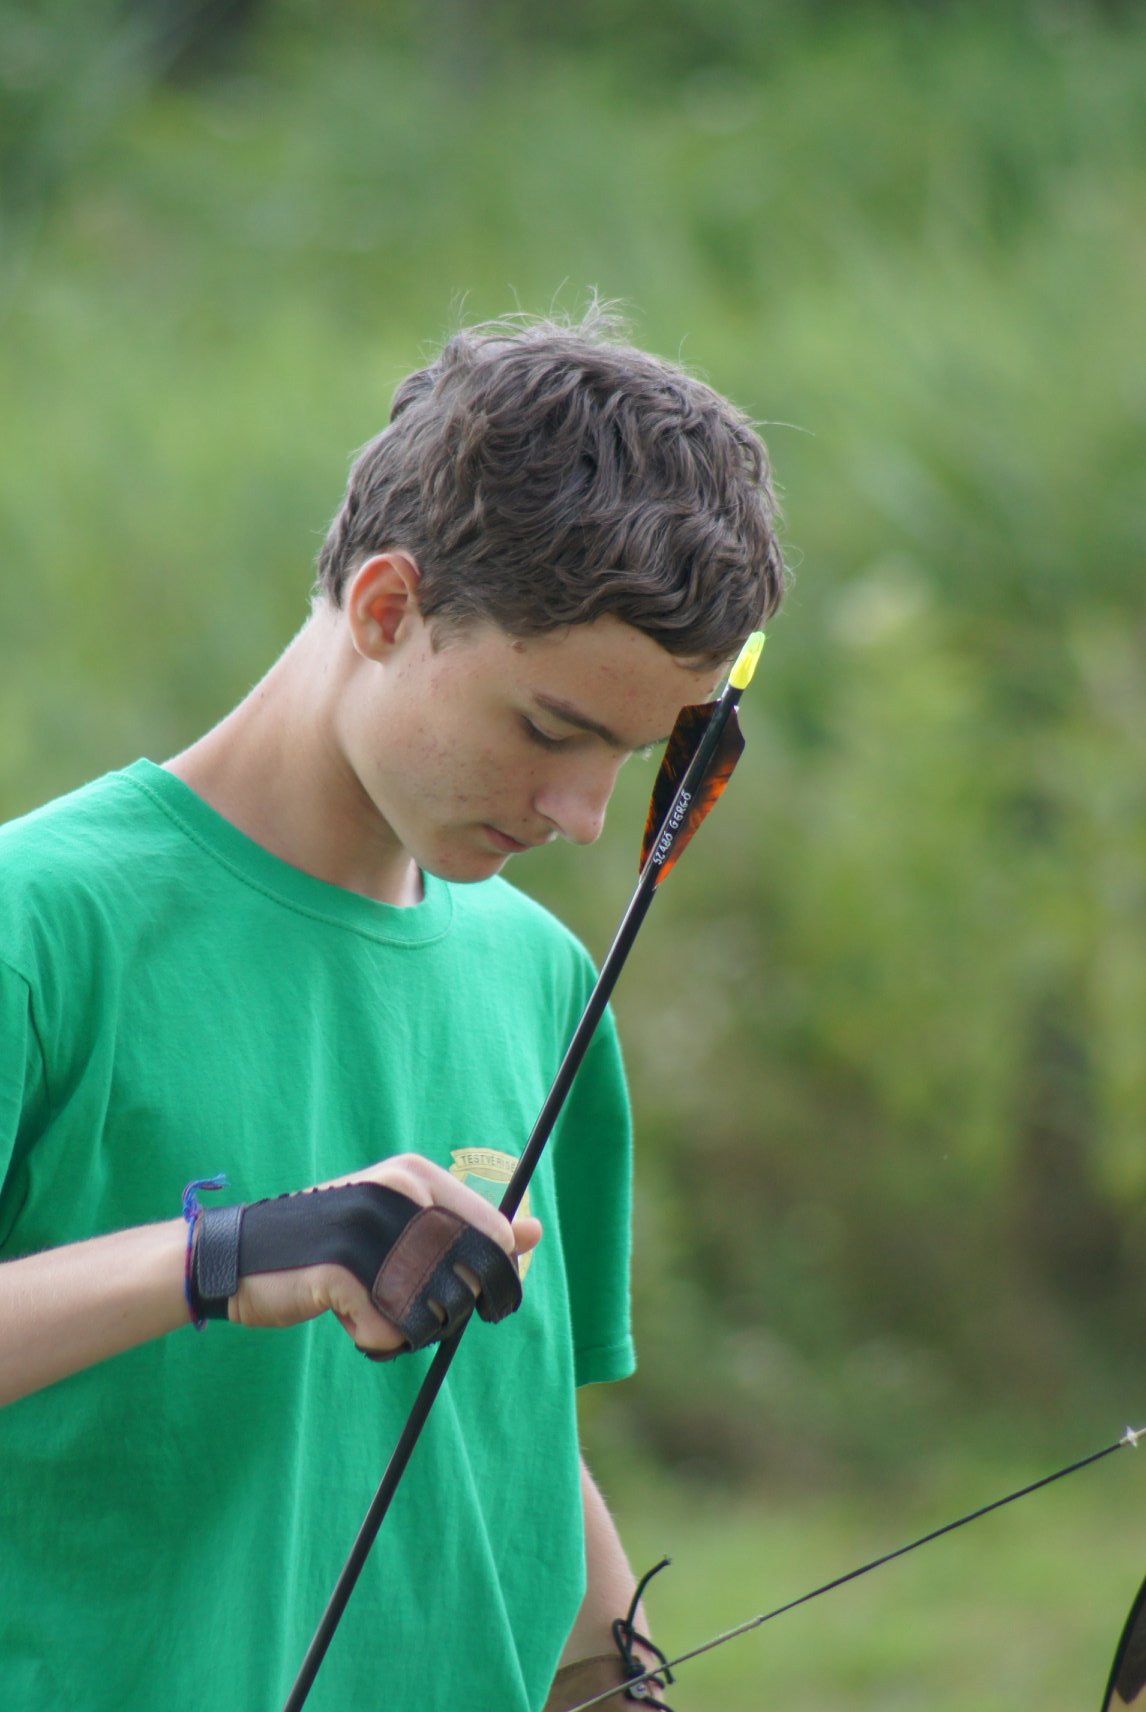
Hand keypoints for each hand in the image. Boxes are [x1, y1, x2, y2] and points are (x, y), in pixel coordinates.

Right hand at [228, 1154, 540, 1353]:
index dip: (496, 1279)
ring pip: (435, 1313)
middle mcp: (398, 1193)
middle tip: (411, 1313)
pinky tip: (344, 1318)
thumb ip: (463, 1228)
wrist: (237, 1257)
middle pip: (472, 1279)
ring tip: (372, 1309)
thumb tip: (535, 1232)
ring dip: (408, 1329)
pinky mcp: (341, 1271)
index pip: (497, 1235)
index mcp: (415, 1174)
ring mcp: (369, 1229)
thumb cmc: (327, 1245)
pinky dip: (372, 1340)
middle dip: (452, 1313)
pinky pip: (389, 1332)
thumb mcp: (399, 1223)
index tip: (476, 1299)